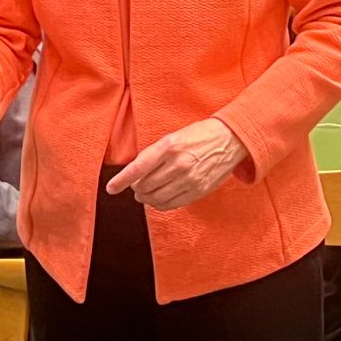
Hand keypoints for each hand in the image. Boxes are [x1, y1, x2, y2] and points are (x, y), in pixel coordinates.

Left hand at [106, 118, 247, 210]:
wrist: (230, 139)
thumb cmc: (198, 135)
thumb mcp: (173, 137)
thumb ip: (155, 154)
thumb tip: (135, 174)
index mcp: (169, 145)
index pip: (138, 167)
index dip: (122, 180)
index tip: (111, 188)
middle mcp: (178, 163)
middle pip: (146, 186)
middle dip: (136, 188)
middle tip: (135, 186)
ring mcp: (189, 179)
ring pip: (157, 198)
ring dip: (146, 198)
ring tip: (145, 194)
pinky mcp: (198, 190)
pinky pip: (172, 204)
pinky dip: (160, 204)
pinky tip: (159, 199)